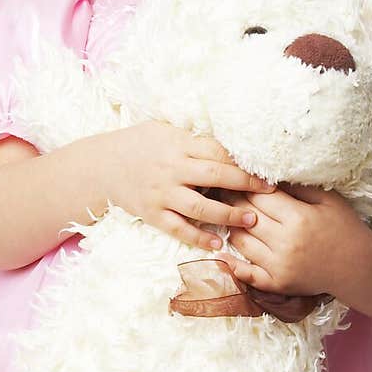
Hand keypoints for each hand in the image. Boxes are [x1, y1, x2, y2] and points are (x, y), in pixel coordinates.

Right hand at [99, 121, 277, 251]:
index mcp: (178, 145)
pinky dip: (199, 237)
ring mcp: (162, 194)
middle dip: (245, 185)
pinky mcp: (153, 214)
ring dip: (228, 215)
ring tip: (251, 221)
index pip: (218, 153)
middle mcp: (172, 169)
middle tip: (270, 193)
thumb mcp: (164, 129)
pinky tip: (218, 243)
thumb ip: (193, 136)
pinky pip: (179, 229)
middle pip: (215, 177)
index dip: (243, 162)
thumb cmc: (139, 144)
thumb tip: (228, 138)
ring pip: (200, 208)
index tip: (265, 169)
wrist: (102, 166)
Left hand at [214, 181, 371, 297]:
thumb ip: (299, 187)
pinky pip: (247, 274)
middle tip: (222, 191)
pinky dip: (232, 264)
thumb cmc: (344, 228)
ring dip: (231, 227)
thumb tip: (269, 175)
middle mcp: (286, 243)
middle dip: (233, 202)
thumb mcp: (328, 199)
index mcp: (298, 218)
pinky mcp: (277, 283)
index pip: (260, 197)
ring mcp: (279, 266)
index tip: (235, 178)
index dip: (245, 185)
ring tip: (226, 216)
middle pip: (246, 216)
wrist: (358, 267)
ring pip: (241, 241)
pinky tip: (222, 253)